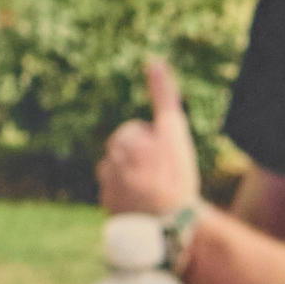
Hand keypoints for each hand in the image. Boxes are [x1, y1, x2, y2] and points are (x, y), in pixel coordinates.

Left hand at [99, 58, 202, 216]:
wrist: (172, 222)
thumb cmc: (176, 174)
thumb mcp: (174, 131)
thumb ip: (163, 96)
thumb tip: (155, 61)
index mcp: (123, 142)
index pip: (138, 133)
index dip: (156, 143)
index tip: (167, 159)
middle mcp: (109, 163)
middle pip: (127, 153)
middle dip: (143, 159)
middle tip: (165, 175)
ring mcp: (108, 187)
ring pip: (122, 173)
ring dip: (136, 178)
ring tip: (157, 191)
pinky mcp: (109, 208)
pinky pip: (118, 195)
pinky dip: (130, 198)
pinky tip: (147, 204)